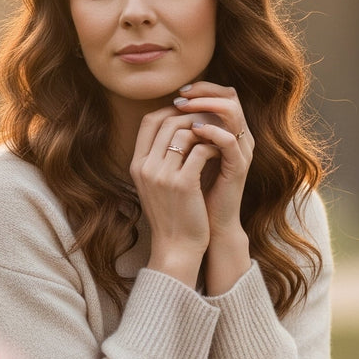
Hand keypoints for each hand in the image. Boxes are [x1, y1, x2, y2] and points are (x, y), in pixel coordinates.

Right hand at [129, 105, 220, 287]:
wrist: (176, 248)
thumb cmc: (171, 216)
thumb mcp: (156, 185)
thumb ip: (159, 158)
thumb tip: (176, 129)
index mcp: (137, 165)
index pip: (149, 121)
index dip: (170, 110)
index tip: (189, 113)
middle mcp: (146, 167)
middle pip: (168, 121)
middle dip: (192, 116)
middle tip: (210, 119)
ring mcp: (163, 175)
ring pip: (185, 132)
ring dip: (205, 129)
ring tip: (217, 135)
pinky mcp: (183, 184)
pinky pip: (201, 150)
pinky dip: (213, 147)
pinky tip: (220, 153)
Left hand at [170, 81, 252, 239]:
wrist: (209, 227)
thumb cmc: (195, 194)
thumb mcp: (186, 159)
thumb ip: (183, 137)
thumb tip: (163, 114)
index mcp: (228, 133)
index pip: (223, 95)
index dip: (202, 89)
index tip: (177, 93)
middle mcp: (239, 138)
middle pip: (230, 96)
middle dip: (203, 92)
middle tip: (180, 96)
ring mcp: (241, 151)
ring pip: (232, 112)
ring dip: (206, 105)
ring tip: (183, 109)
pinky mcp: (239, 167)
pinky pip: (229, 140)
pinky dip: (211, 131)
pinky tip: (192, 132)